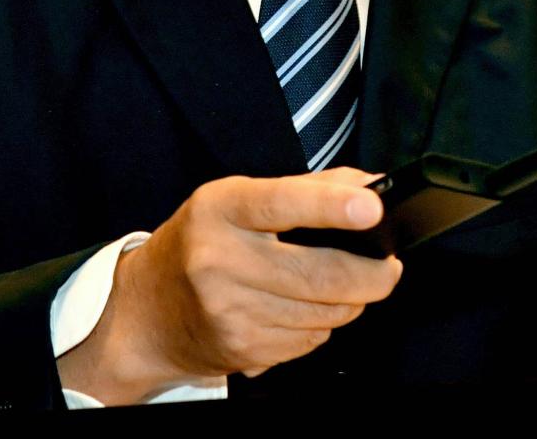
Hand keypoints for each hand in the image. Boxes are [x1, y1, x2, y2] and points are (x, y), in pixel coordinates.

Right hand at [58, 168, 402, 403]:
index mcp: (222, 209)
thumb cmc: (201, 243)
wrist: (146, 312)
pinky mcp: (241, 350)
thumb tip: (370, 186)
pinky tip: (303, 310)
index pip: (283, 202)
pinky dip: (322, 326)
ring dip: (349, 302)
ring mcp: (229, 311)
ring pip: (323, 313)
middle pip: (320, 273)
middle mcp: (219, 260)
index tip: (372, 206)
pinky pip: (308, 342)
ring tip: (341, 286)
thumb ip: (307, 188)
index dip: (332, 205)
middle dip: (372, 275)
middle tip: (389, 268)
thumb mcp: (238, 199)